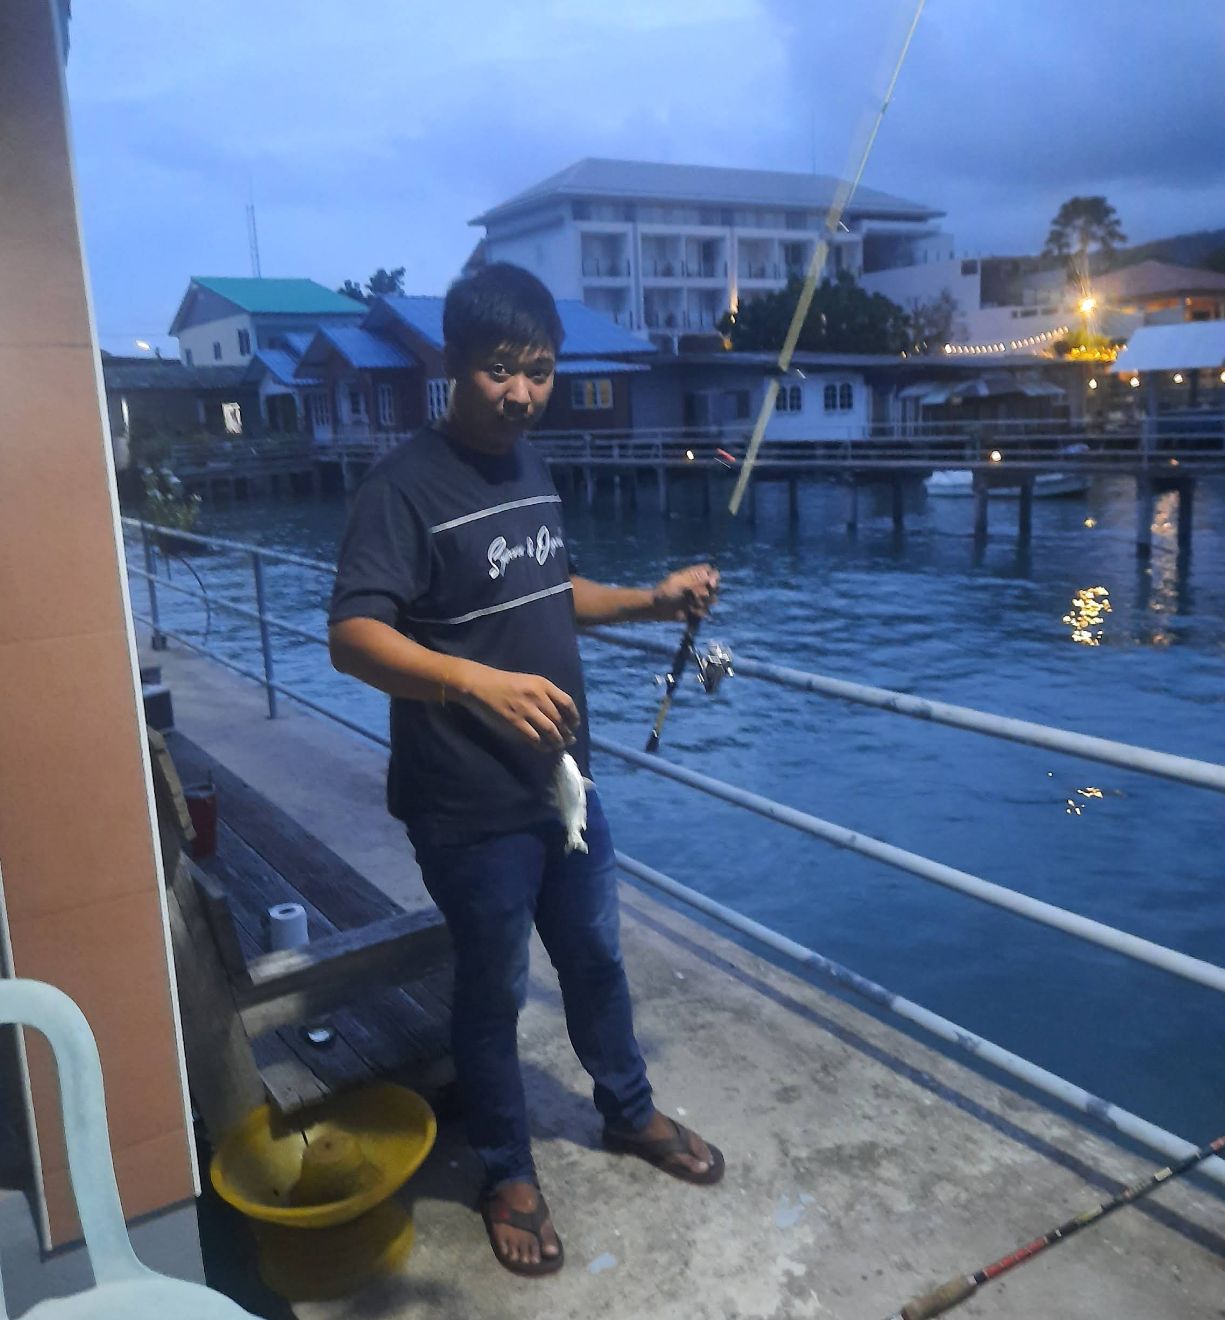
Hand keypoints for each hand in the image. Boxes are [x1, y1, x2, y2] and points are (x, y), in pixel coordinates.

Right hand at [459, 665, 579, 751]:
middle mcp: (538, 696)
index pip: (567, 703)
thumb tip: (561, 715)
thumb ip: (545, 695)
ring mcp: (526, 710)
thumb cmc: (506, 683)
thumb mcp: (530, 682)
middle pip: (560, 719)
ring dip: (557, 741)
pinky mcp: (515, 722)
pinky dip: (542, 746)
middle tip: (569, 741)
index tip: (574, 726)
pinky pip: (534, 738)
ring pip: (550, 730)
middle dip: (567, 733)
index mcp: (543, 685)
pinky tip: (544, 748)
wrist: (481, 684)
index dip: (574, 717)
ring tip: (559, 746)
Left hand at [651, 563, 718, 621]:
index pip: (712, 573)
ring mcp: (699, 598)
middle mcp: (699, 585)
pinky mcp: (697, 610)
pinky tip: (689, 612)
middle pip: (715, 588)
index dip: (714, 578)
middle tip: (695, 597)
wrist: (657, 608)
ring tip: (691, 605)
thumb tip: (712, 579)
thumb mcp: (679, 583)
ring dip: (703, 603)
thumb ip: (696, 581)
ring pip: (712, 600)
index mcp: (695, 575)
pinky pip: (705, 612)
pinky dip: (699, 613)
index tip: (710, 584)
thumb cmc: (665, 592)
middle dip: (708, 593)